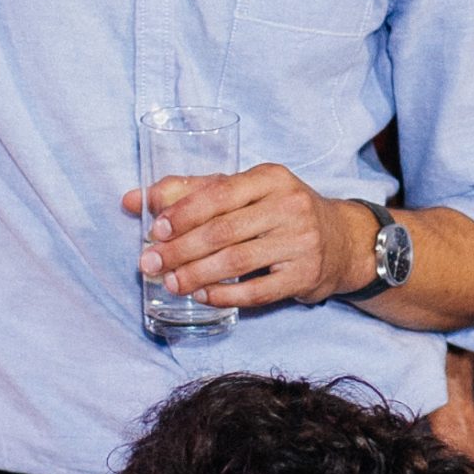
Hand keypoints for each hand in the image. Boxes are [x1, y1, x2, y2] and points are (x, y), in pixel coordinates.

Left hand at [124, 165, 362, 309]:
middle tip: (149, 264)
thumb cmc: (279, 212)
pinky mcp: (306, 274)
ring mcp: (301, 241)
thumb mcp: (244, 192)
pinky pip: (258, 290)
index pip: (220, 193)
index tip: (154, 230)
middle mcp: (290, 205)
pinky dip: (226, 296)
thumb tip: (132, 200)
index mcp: (270, 177)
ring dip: (196, 275)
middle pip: (224, 230)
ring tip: (170, 283)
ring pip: (237, 262)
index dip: (184, 213)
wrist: (341, 240)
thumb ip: (189, 192)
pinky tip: (203, 296)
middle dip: (180, 250)